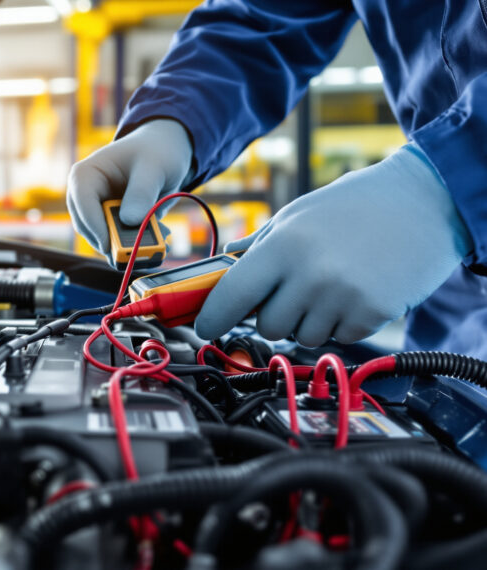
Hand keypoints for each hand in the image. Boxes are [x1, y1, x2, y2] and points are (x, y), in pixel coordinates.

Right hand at [66, 119, 192, 264]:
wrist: (164, 151)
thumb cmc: (154, 152)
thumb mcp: (154, 167)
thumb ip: (142, 192)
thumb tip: (130, 220)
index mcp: (86, 174)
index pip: (81, 202)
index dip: (94, 225)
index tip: (110, 244)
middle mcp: (86, 196)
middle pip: (89, 227)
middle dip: (114, 241)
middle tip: (139, 250)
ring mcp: (99, 212)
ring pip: (104, 239)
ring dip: (130, 245)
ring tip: (159, 239)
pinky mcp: (112, 223)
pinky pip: (120, 241)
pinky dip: (138, 243)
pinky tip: (159, 236)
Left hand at [195, 143, 472, 345]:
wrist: (424, 202)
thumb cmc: (354, 205)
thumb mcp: (296, 216)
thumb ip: (257, 248)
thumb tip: (220, 273)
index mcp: (283, 245)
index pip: (232, 295)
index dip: (212, 317)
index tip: (203, 327)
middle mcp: (310, 275)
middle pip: (268, 325)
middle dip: (274, 313)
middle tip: (296, 288)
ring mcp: (343, 298)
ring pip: (303, 336)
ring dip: (310, 319)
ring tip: (332, 283)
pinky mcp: (372, 315)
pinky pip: (338, 337)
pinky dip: (342, 322)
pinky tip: (356, 291)